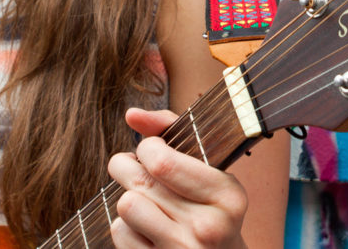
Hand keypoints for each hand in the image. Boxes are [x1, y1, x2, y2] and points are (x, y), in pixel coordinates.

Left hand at [108, 108, 247, 247]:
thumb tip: (131, 113)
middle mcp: (208, 226)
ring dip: (128, 196)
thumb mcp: (208, 166)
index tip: (151, 147)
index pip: (163, 162)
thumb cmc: (209, 202)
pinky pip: (120, 233)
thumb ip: (171, 130)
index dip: (147, 147)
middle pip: (140, 182)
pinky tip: (141, 223)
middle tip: (131, 163)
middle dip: (126, 164)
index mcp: (227, 193)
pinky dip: (124, 224)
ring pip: (127, 206)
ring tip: (140, 193)